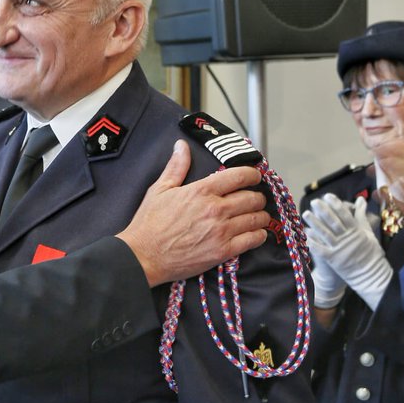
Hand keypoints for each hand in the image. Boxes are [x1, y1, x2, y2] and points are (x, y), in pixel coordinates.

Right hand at [117, 140, 269, 285]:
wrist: (143, 256)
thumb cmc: (149, 224)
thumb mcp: (160, 190)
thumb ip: (176, 167)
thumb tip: (181, 146)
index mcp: (202, 191)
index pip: (240, 175)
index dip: (252, 174)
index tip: (253, 176)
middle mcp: (216, 209)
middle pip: (253, 198)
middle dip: (257, 196)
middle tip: (254, 199)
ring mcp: (221, 231)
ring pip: (257, 218)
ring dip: (260, 216)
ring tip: (257, 216)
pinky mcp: (223, 251)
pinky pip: (253, 240)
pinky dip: (258, 235)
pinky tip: (255, 233)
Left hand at [304, 193, 391, 310]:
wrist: (371, 275)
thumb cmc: (371, 252)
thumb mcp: (368, 233)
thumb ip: (361, 216)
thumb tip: (360, 199)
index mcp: (356, 231)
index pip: (345, 215)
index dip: (336, 204)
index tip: (328, 196)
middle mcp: (347, 239)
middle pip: (333, 222)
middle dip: (323, 210)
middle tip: (314, 201)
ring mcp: (339, 249)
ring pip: (324, 233)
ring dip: (314, 223)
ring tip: (305, 214)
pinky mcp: (333, 259)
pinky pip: (320, 249)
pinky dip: (312, 241)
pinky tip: (304, 233)